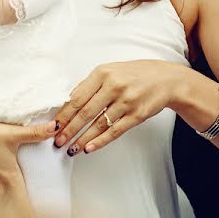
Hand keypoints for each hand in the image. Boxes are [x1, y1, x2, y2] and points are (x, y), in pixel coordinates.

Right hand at [0, 116, 58, 215]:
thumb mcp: (8, 134)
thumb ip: (34, 133)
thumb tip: (55, 127)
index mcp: (10, 182)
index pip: (26, 210)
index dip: (33, 213)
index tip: (44, 213)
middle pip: (13, 212)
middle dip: (20, 210)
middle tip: (26, 208)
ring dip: (4, 209)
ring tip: (8, 203)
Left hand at [53, 60, 185, 154]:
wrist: (165, 79)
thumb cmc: (133, 74)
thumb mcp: (110, 71)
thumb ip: (90, 85)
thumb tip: (68, 103)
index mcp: (102, 73)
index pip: (77, 96)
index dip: (64, 113)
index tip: (53, 125)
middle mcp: (114, 86)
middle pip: (85, 112)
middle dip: (69, 129)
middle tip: (58, 141)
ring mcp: (126, 101)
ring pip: (99, 124)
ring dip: (83, 138)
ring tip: (71, 148)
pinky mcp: (137, 115)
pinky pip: (115, 131)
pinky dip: (101, 141)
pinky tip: (89, 148)